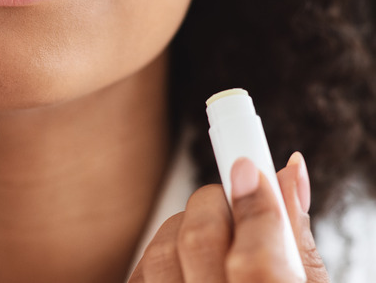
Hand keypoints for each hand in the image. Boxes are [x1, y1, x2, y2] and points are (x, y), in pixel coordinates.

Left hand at [129, 152, 329, 282]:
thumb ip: (295, 242)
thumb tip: (288, 171)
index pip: (258, 261)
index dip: (254, 205)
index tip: (249, 164)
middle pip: (199, 242)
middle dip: (217, 204)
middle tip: (235, 200)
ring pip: (161, 252)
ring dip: (185, 230)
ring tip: (213, 242)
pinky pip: (138, 273)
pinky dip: (160, 258)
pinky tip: (186, 267)